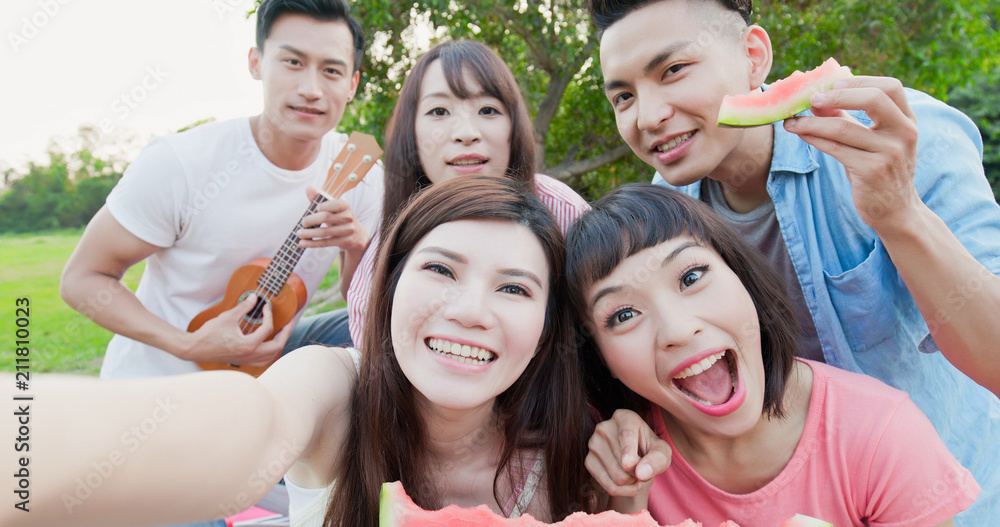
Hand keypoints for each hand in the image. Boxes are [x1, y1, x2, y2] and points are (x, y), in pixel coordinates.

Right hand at [186, 294, 292, 365]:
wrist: (195, 348)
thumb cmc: (209, 333)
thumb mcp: (227, 317)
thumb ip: (243, 307)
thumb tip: (255, 297)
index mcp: (248, 345)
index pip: (267, 328)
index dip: (269, 315)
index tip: (266, 306)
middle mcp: (250, 355)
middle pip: (277, 346)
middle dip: (285, 333)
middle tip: (290, 322)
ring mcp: (247, 361)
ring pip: (271, 356)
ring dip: (279, 344)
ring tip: (282, 333)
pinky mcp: (243, 362)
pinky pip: (263, 360)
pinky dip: (269, 353)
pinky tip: (269, 344)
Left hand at [296, 187, 367, 253]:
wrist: (356, 235)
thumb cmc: (338, 217)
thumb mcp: (331, 208)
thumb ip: (319, 198)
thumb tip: (308, 188)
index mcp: (345, 206)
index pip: (335, 204)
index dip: (324, 206)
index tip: (316, 208)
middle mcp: (349, 218)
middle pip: (327, 218)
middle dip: (311, 220)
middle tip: (303, 222)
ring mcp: (348, 231)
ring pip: (325, 232)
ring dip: (309, 233)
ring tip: (299, 233)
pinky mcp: (345, 242)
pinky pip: (326, 242)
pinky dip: (312, 243)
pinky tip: (303, 243)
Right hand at [586, 409, 670, 513]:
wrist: (635, 461)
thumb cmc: (650, 451)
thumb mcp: (662, 452)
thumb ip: (658, 459)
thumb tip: (641, 473)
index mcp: (624, 417)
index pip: (626, 434)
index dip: (628, 451)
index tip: (629, 465)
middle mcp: (604, 427)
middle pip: (624, 463)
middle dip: (639, 473)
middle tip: (643, 468)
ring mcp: (593, 444)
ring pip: (617, 477)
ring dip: (632, 483)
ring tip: (636, 474)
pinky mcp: (588, 461)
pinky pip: (609, 486)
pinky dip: (623, 491)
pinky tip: (627, 482)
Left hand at [782, 75, 921, 231]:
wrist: (896, 211)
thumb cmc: (879, 171)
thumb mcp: (871, 141)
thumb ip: (848, 119)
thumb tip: (817, 99)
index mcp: (907, 120)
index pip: (890, 87)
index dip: (860, 80)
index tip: (833, 83)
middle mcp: (903, 133)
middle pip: (873, 99)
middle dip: (837, 95)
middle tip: (811, 97)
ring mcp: (889, 152)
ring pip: (843, 127)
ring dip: (812, 122)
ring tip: (791, 121)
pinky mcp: (871, 171)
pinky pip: (835, 149)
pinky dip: (814, 138)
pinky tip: (801, 134)